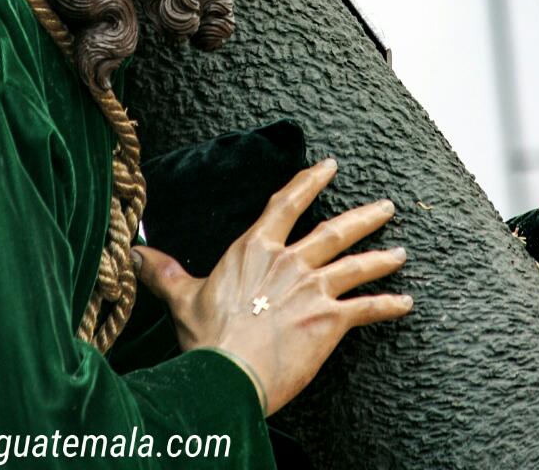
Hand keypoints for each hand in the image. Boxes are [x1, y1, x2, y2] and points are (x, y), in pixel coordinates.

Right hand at [133, 159, 411, 416]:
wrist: (229, 372)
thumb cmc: (206, 337)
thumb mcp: (182, 299)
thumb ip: (163, 272)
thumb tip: (133, 252)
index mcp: (255, 250)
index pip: (286, 204)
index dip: (309, 183)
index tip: (330, 166)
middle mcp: (289, 262)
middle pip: (333, 231)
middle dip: (363, 217)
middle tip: (386, 206)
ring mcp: (312, 289)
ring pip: (356, 265)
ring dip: (382, 257)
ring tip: (401, 252)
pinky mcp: (329, 320)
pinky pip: (366, 309)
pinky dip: (388, 304)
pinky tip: (405, 302)